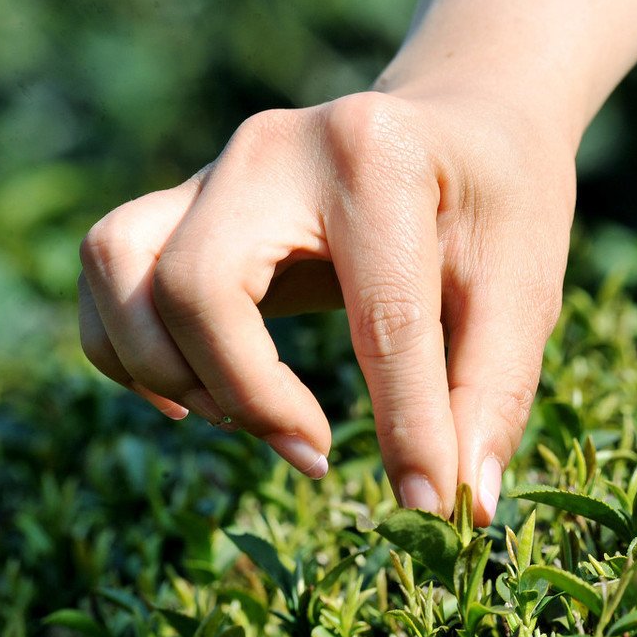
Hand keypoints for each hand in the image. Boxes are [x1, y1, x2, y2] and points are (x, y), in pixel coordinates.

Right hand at [78, 91, 575, 523]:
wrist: (462, 128)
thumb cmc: (499, 209)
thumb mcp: (525, 291)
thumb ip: (491, 396)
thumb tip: (461, 507)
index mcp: (379, 157)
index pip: (381, 315)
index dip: (405, 426)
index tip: (427, 501)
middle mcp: (276, 148)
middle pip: (197, 286)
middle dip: (248, 395)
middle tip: (319, 451)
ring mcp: (220, 167)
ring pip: (121, 267)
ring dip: (167, 369)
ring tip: (251, 418)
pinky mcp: (190, 201)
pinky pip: (110, 270)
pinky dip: (129, 346)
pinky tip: (198, 394)